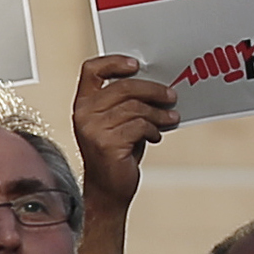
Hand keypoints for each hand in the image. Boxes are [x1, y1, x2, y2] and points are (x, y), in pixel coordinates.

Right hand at [71, 51, 173, 205]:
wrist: (107, 190)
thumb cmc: (114, 155)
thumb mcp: (115, 123)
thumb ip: (125, 103)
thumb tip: (154, 87)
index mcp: (83, 104)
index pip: (92, 70)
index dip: (115, 62)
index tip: (136, 65)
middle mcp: (84, 114)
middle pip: (123, 86)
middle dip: (152, 90)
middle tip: (170, 96)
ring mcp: (93, 129)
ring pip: (136, 107)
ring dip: (158, 114)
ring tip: (168, 119)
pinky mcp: (107, 143)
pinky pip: (139, 126)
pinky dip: (153, 130)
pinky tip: (155, 136)